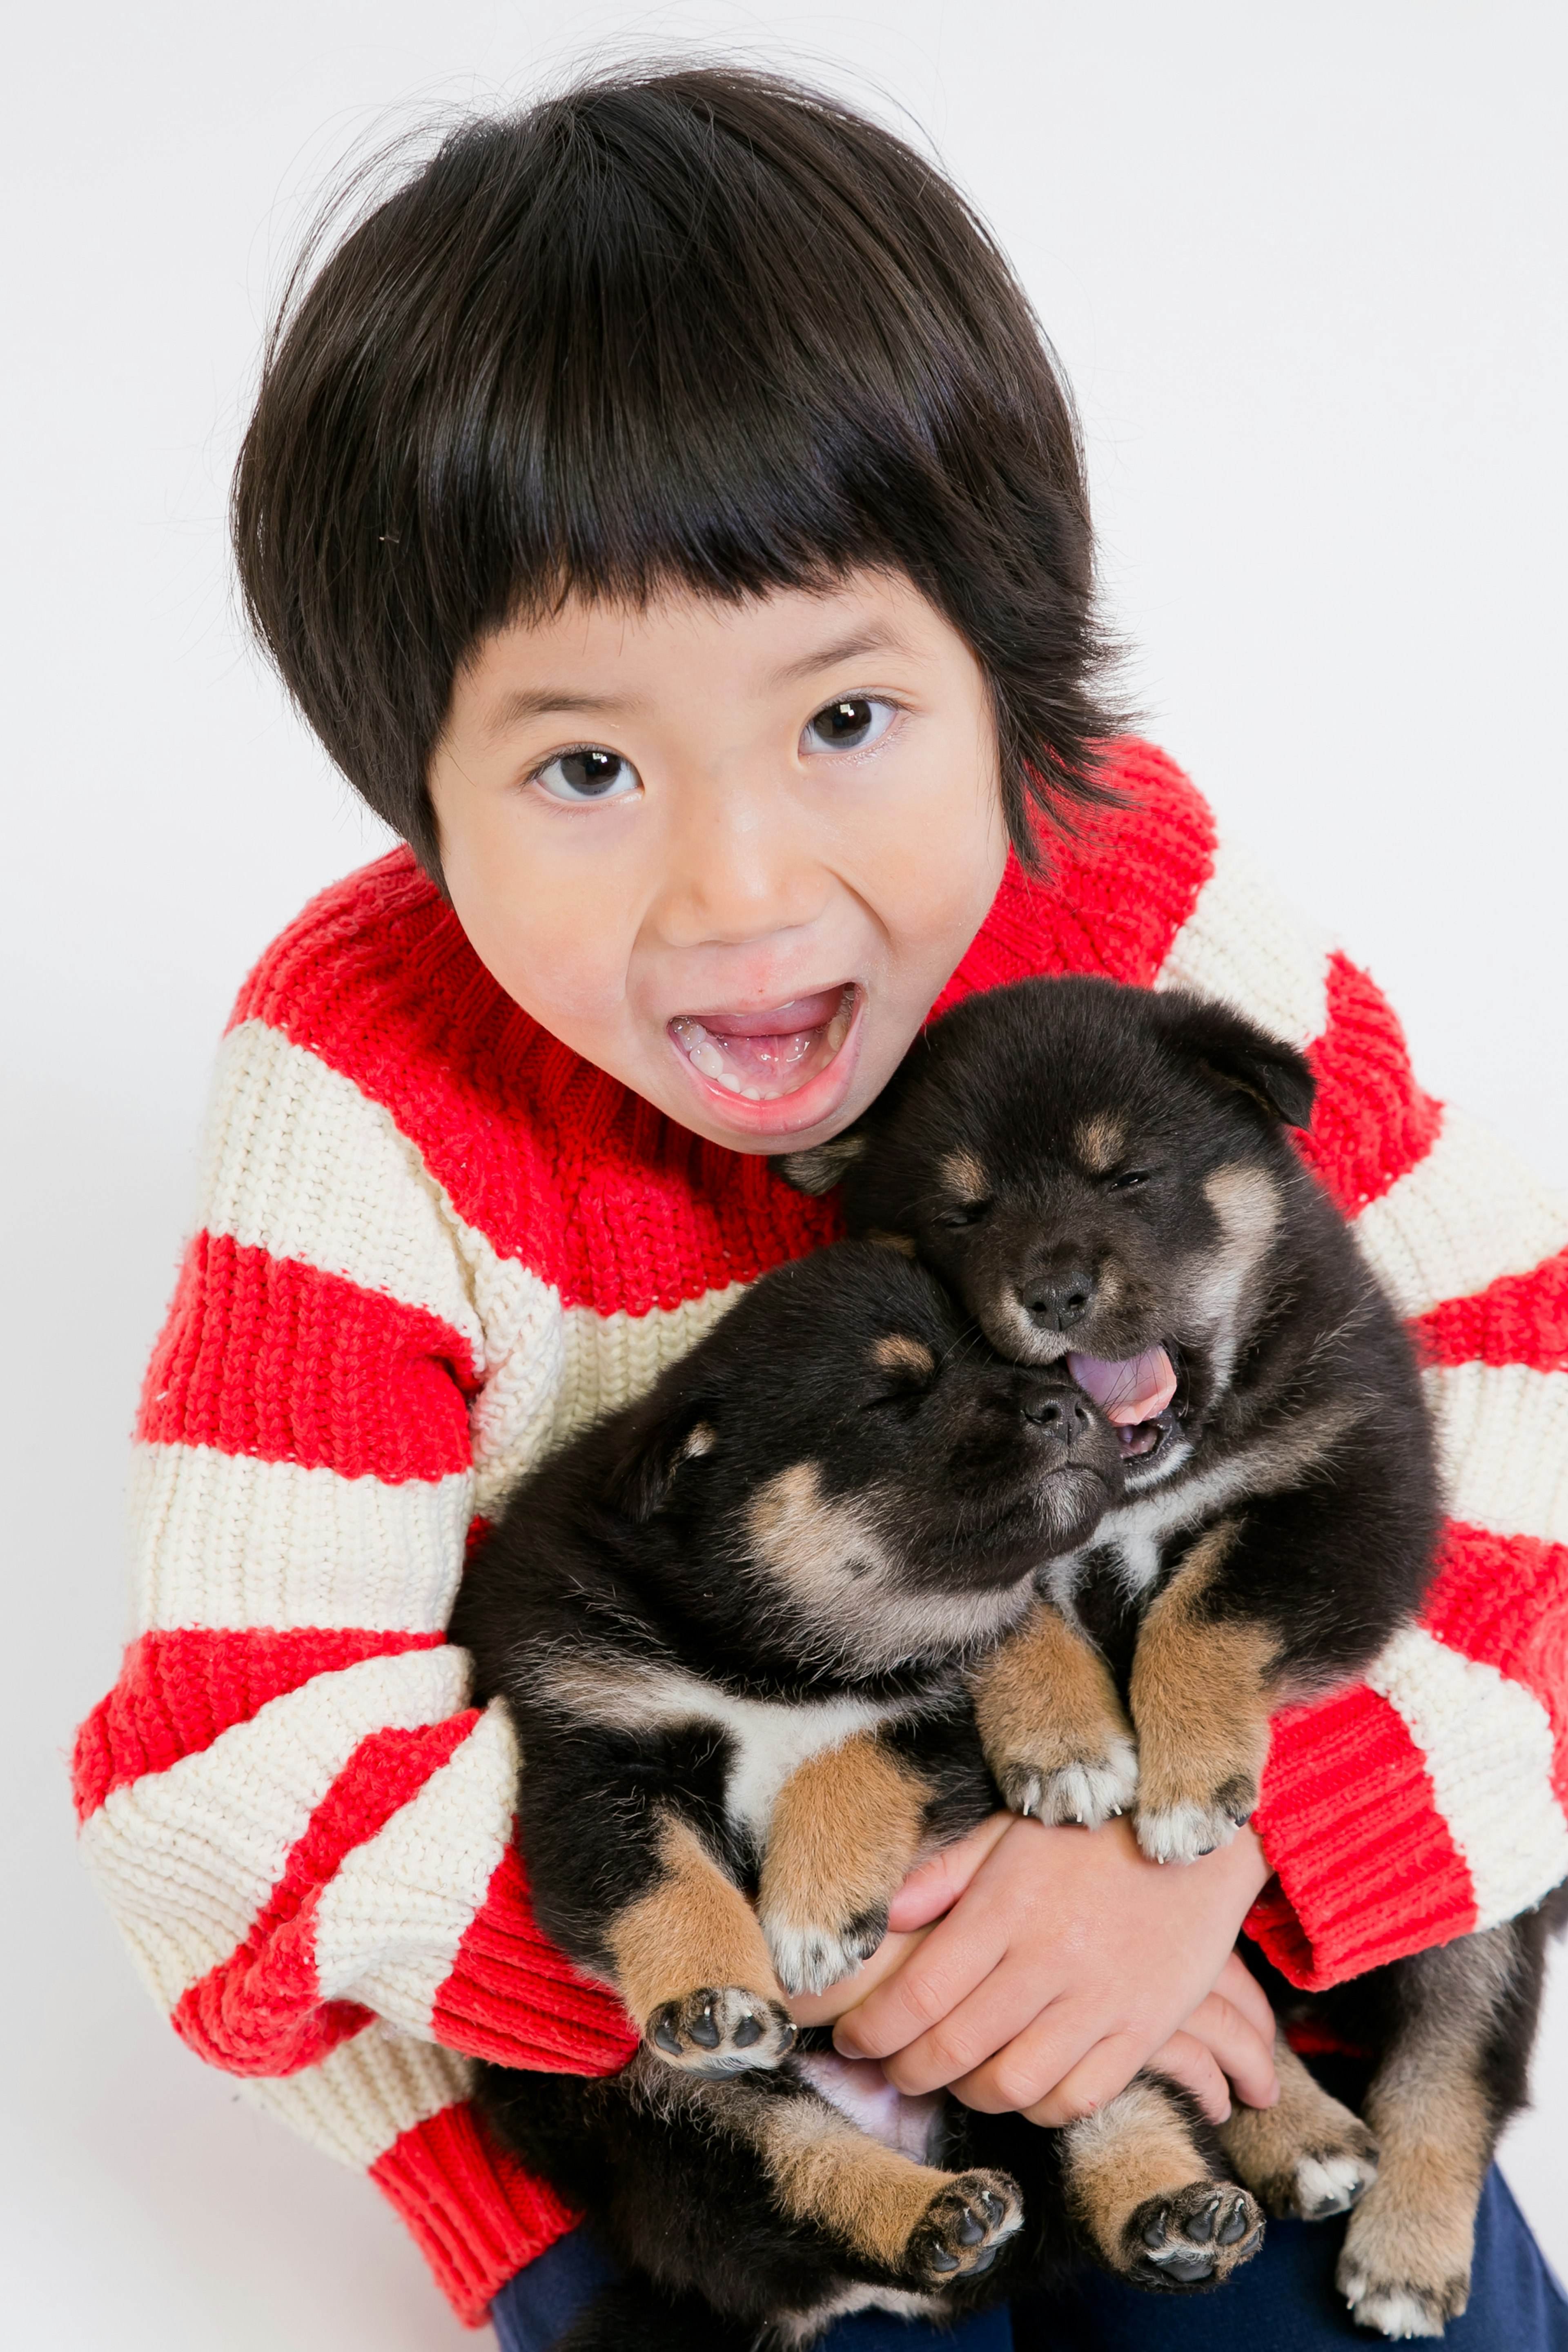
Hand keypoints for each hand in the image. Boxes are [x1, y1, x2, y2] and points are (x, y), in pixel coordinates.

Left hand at [826, 1810, 1276, 2125]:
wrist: (1200, 1836)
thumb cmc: (1090, 1831)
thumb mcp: (1008, 1832)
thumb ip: (941, 1876)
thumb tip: (879, 1918)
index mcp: (1007, 1908)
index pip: (919, 1993)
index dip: (873, 2031)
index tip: (853, 2039)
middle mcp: (1050, 1960)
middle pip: (956, 2049)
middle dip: (907, 2071)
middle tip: (892, 2068)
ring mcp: (1101, 2000)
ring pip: (1014, 2086)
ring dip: (970, 2094)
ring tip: (955, 2076)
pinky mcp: (1146, 2029)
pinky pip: (1079, 2098)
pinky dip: (1038, 2107)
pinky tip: (1022, 2085)